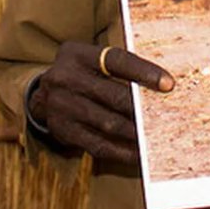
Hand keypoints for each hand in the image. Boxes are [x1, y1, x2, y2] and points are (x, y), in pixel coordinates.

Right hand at [29, 43, 173, 164]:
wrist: (41, 95)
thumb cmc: (82, 74)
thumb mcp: (92, 59)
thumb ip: (120, 67)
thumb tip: (163, 84)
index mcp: (78, 54)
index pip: (117, 61)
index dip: (144, 72)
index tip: (169, 84)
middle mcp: (66, 78)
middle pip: (114, 95)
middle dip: (143, 108)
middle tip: (169, 116)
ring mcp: (62, 106)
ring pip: (109, 123)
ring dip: (136, 132)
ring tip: (158, 137)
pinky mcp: (64, 131)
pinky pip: (98, 144)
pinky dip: (122, 151)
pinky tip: (139, 154)